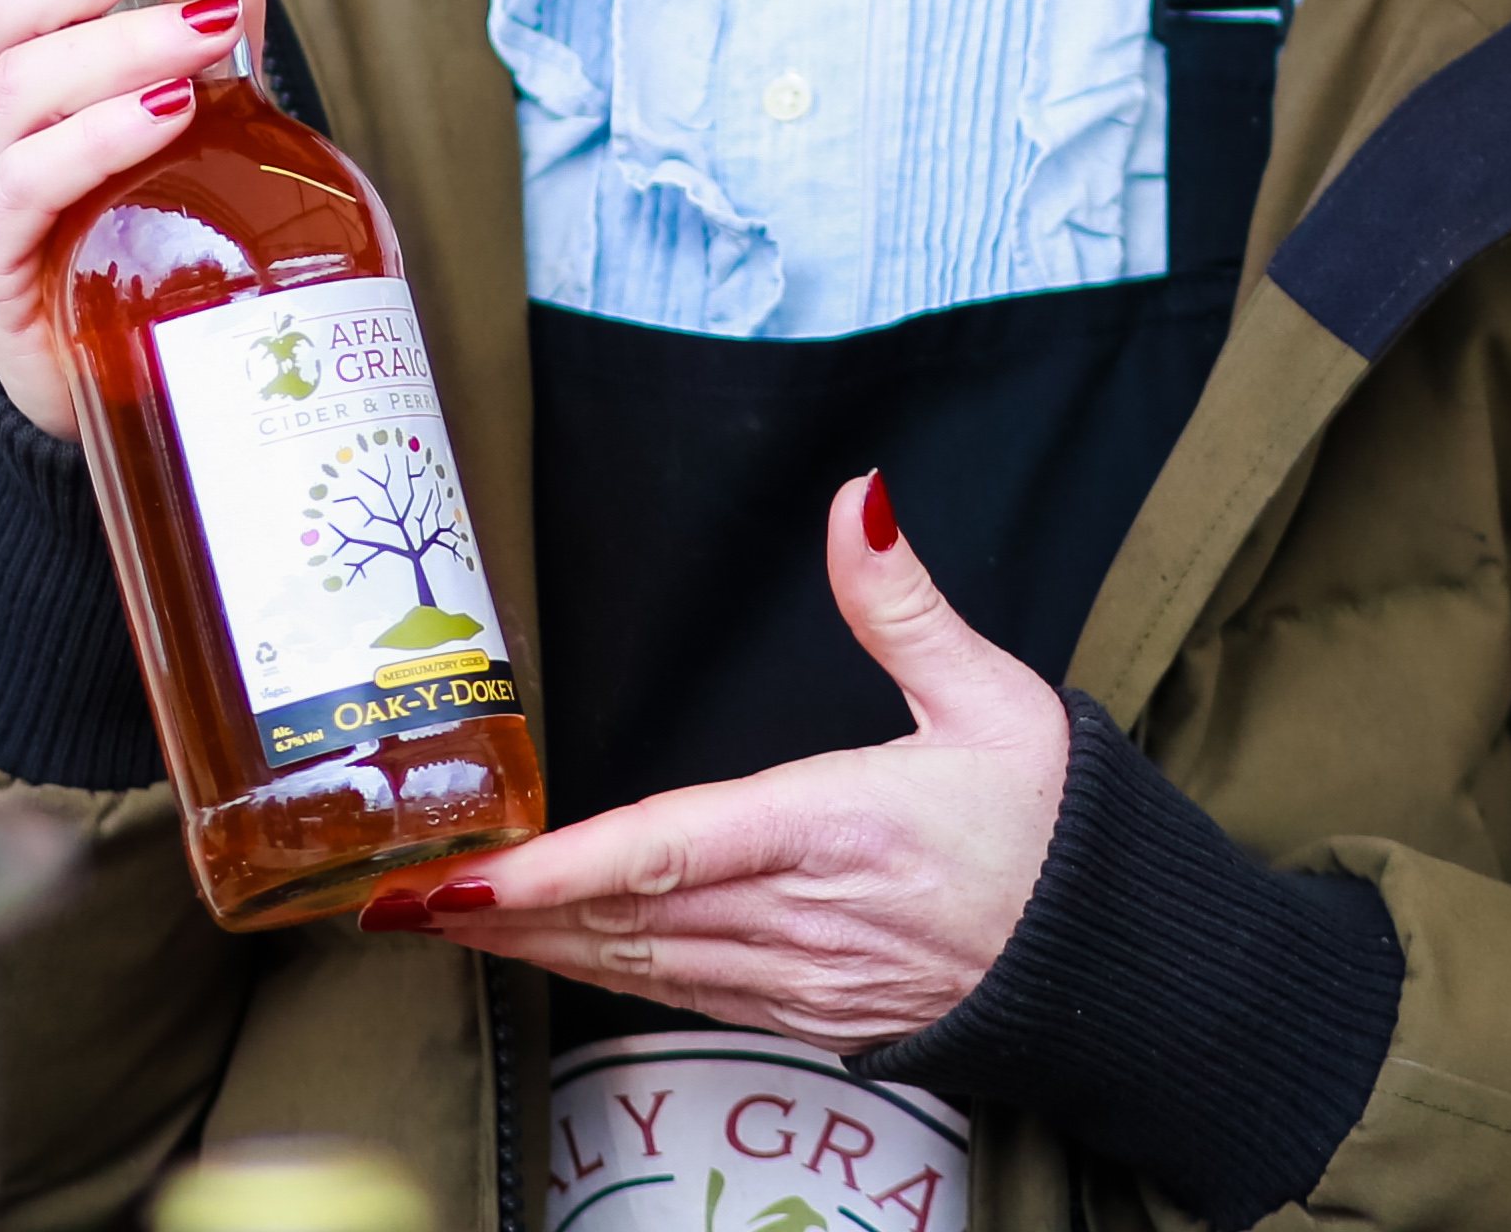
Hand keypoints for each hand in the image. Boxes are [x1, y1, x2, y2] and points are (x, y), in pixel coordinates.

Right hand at [0, 0, 267, 440]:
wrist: (120, 386)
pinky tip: (168, 110)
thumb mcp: (182, 108)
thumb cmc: (143, 232)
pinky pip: (30, 183)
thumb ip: (204, 11)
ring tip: (212, 27)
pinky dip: (100, 134)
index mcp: (0, 74)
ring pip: (18, 86)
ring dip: (122, 40)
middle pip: (3, 8)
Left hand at [374, 474, 1069, 1053]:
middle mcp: (801, 918)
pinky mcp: (809, 1011)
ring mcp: (800, 977)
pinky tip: (549, 953)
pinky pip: (680, 993)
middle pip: (621, 920)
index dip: (557, 869)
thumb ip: (902, 603)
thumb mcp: (994, 697)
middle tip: (391, 903)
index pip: (666, 851)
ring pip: (637, 965)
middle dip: (500, 913)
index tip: (465, 874)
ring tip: (439, 925)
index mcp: (836, 830)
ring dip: (532, 947)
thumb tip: (856, 501)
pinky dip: (600, 973)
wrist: (1119, 965)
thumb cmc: (1057, 829)